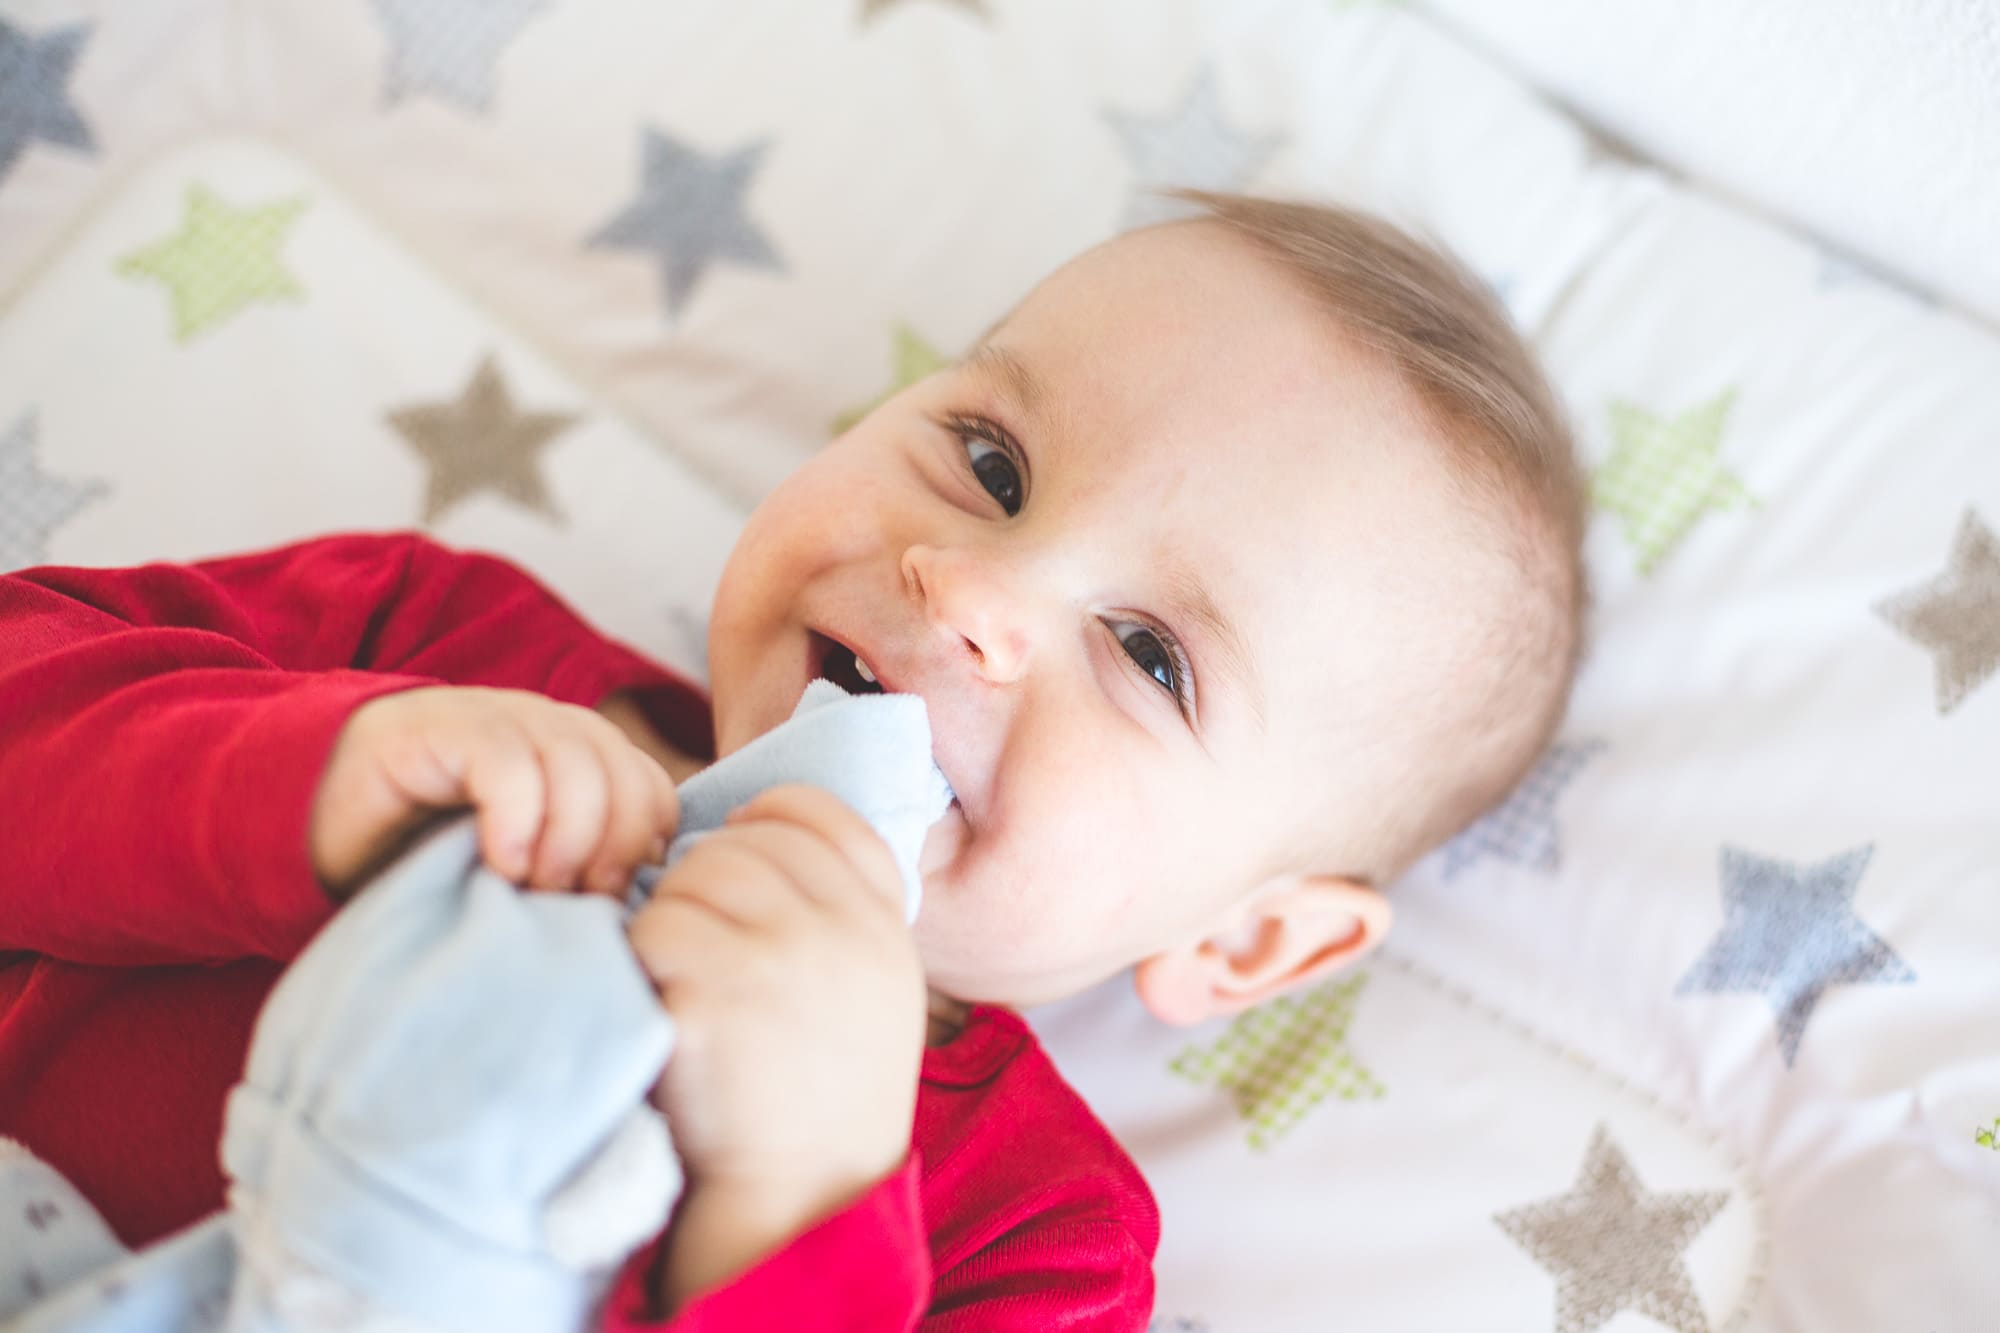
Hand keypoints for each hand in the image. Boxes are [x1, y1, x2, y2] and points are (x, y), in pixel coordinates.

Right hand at [310, 686, 679, 899]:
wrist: (314, 823)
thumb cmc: (423, 861)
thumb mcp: (517, 872)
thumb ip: (576, 871)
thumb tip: (641, 903)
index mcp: (580, 758)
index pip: (652, 791)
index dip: (643, 848)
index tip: (606, 901)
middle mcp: (548, 727)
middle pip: (625, 777)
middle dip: (612, 849)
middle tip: (572, 902)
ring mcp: (497, 717)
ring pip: (577, 765)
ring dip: (567, 840)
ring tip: (532, 886)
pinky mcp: (442, 724)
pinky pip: (508, 761)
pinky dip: (517, 819)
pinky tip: (498, 863)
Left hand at [625, 785, 926, 1306]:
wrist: (805, 1197)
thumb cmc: (826, 1090)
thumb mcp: (873, 985)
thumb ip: (839, 908)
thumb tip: (757, 828)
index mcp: (880, 921)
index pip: (814, 812)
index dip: (763, 821)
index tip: (737, 859)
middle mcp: (841, 929)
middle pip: (738, 843)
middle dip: (701, 884)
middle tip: (698, 949)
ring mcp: (780, 958)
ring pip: (686, 879)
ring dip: (667, 923)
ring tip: (683, 986)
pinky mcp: (716, 996)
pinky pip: (650, 933)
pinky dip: (640, 968)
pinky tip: (665, 1014)